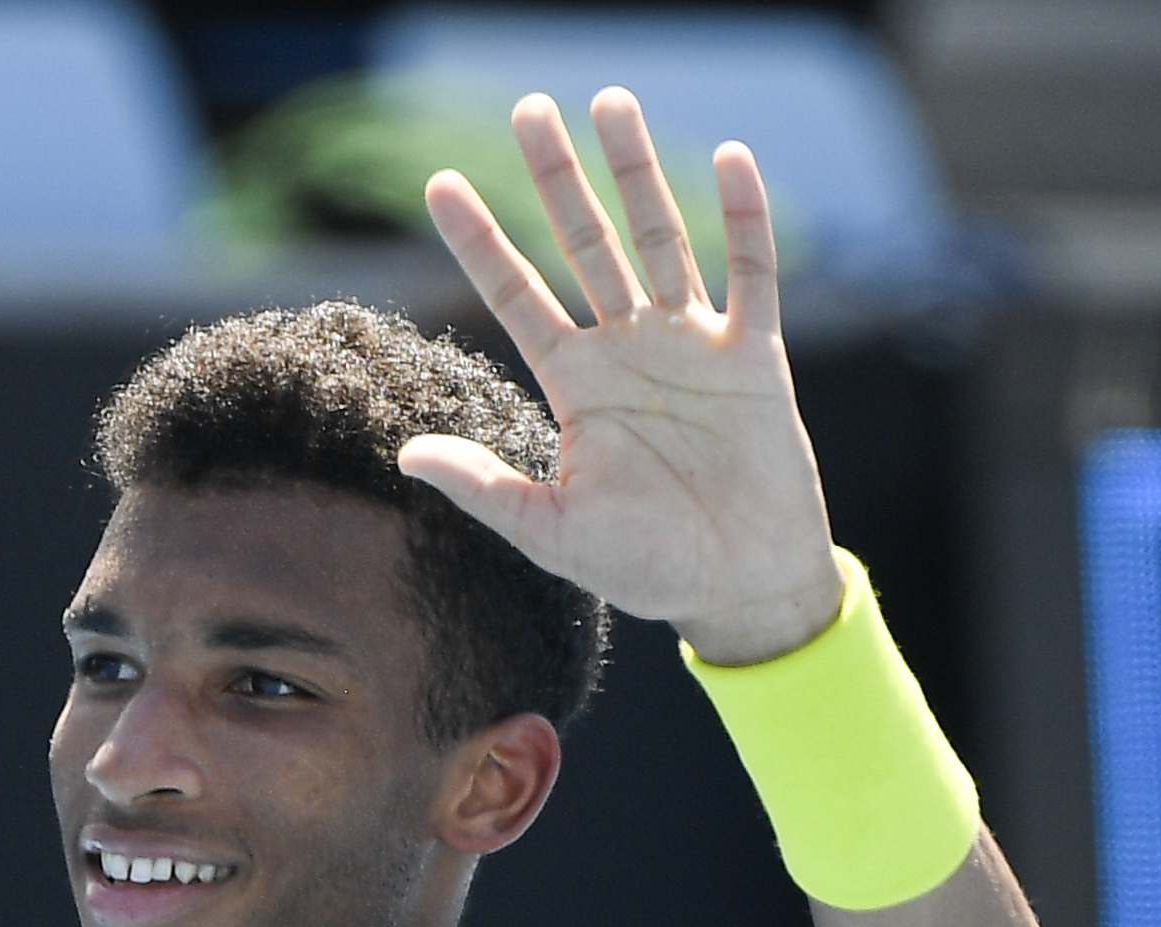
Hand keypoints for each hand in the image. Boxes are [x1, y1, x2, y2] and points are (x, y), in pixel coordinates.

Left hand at [402, 90, 846, 664]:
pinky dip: (745, 220)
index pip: (517, 294)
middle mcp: (630, 350)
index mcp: (578, 384)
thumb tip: (404, 453)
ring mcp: (693, 347)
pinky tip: (730, 158)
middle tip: (528, 110)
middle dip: (557, 178)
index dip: (478, 240)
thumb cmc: (649, 569)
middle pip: (585, 244)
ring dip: (637, 173)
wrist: (744, 589)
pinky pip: (751, 276)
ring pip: (660, 240)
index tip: (439, 183)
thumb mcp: (553, 532)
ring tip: (611, 103)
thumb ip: (485, 488)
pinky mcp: (756, 359)